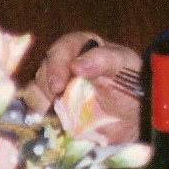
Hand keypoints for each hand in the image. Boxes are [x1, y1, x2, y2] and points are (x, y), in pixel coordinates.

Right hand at [26, 31, 141, 142]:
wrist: (133, 114)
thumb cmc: (130, 83)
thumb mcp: (123, 67)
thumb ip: (102, 61)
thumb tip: (76, 66)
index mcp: (82, 47)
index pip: (62, 49)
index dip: (57, 66)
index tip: (58, 87)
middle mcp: (64, 64)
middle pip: (44, 70)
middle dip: (48, 86)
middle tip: (59, 101)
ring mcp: (56, 86)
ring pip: (35, 90)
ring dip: (42, 102)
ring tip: (57, 112)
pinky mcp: (53, 107)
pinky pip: (37, 110)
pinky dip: (39, 115)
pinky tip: (51, 121)